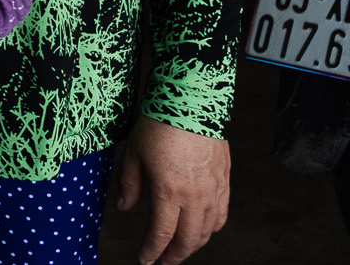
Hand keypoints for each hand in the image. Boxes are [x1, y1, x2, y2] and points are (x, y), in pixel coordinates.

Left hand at [115, 117, 229, 263]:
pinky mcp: (225, 181)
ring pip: (207, 231)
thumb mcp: (133, 154)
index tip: (144, 260)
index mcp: (169, 191)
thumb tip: (124, 207)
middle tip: (162, 261)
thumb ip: (129, 185)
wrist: (191, 101)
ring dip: (193, 244)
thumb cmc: (158, 123)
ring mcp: (214, 190)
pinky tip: (202, 229)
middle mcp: (195, 196)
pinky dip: (212, 228)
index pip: (161, 234)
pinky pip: (222, 214)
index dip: (152, 251)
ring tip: (179, 248)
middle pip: (188, 239)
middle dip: (174, 255)